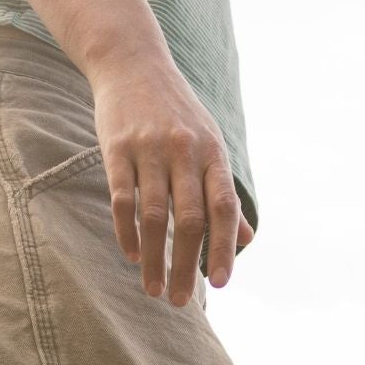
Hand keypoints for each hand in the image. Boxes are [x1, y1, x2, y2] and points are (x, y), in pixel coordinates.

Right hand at [88, 45, 250, 303]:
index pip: (224, 207)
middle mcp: (185, 150)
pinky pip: (123, 200)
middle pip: (190, 219)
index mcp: (212, 152)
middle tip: (180, 301)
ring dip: (155, 259)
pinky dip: (126, 233)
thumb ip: (223, 192)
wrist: (132, 63)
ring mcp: (150, 149)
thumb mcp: (208, 144)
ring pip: (154, 216)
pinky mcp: (117, 149)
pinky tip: (132, 256)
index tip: (220, 283)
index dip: (224, 247)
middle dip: (186, 265)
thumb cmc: (175, 113)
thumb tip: (247, 239)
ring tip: (153, 290)